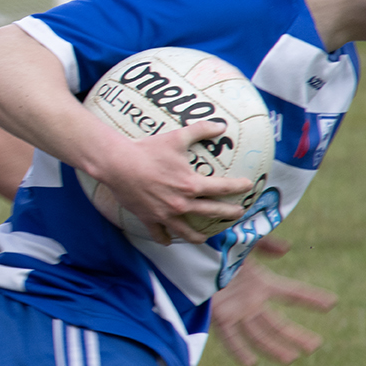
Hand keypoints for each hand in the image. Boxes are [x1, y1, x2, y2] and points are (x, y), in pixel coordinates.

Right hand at [89, 121, 251, 244]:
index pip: (222, 188)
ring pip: (186, 231)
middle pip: (212, 212)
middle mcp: (181, 203)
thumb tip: (221, 125)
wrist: (118, 164)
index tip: (247, 185)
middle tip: (238, 213)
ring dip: (198, 236)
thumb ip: (200, 130)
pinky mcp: (148, 218)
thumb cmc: (147, 150)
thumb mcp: (176, 137)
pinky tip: (168, 240)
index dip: (238, 186)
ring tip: (204, 238)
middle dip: (228, 213)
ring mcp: (165, 214)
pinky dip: (164, 238)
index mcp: (190, 184)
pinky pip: (159, 234)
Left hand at [210, 243, 336, 365]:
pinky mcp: (219, 314)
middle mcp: (251, 300)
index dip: (310, 298)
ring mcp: (237, 309)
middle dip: (295, 335)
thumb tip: (287, 249)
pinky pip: (230, 336)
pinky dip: (238, 350)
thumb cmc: (219, 246)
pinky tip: (250, 364)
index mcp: (261, 283)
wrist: (193, 253)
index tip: (332, 303)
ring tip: (291, 359)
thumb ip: (265, 244)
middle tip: (315, 345)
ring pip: (258, 333)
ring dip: (273, 347)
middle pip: (276, 322)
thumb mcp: (245, 242)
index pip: (291, 293)